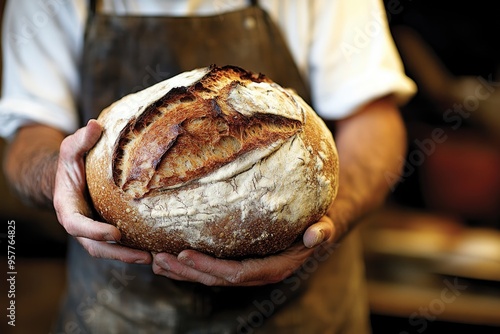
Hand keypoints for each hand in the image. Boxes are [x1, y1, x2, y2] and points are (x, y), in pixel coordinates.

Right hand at [53, 120, 151, 263]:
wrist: (70, 177)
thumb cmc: (71, 162)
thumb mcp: (70, 149)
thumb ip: (80, 140)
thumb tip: (96, 124)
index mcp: (67, 209)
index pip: (77, 225)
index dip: (94, 232)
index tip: (116, 233)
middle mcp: (80, 225)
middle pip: (96, 247)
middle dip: (118, 254)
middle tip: (144, 257)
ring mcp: (93, 231)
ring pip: (109, 251)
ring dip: (129, 256)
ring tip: (154, 259)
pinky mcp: (105, 230)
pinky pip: (118, 245)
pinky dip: (133, 249)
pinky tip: (154, 251)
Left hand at [152, 215, 337, 285]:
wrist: (320, 226)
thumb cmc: (320, 222)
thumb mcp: (325, 224)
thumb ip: (323, 231)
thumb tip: (316, 236)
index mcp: (274, 268)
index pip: (236, 273)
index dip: (209, 266)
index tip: (184, 254)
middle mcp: (257, 273)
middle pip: (216, 278)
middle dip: (187, 271)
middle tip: (158, 258)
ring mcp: (247, 269)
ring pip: (210, 276)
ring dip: (182, 271)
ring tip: (155, 260)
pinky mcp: (241, 260)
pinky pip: (212, 267)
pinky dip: (190, 265)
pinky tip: (169, 257)